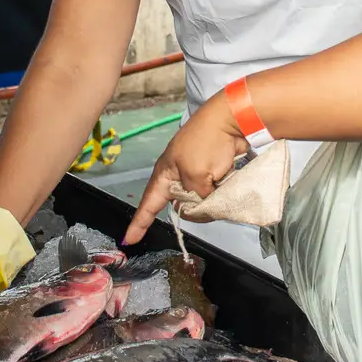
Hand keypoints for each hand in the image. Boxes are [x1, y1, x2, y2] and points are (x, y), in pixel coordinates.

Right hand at [123, 95, 249, 244]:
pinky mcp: (215, 174)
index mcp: (166, 174)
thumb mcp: (195, 175)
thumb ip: (196, 197)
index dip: (139, 223)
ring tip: (220, 185)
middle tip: (207, 199)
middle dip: (192, 210)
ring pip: (200, 202)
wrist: (233, 121)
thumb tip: (206, 205)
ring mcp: (198, 175)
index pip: (149, 203)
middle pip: (180, 206)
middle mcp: (179, 176)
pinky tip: (228, 185)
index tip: (129, 240)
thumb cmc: (206, 142)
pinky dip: (222, 194)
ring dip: (211, 201)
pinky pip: (215, 195)